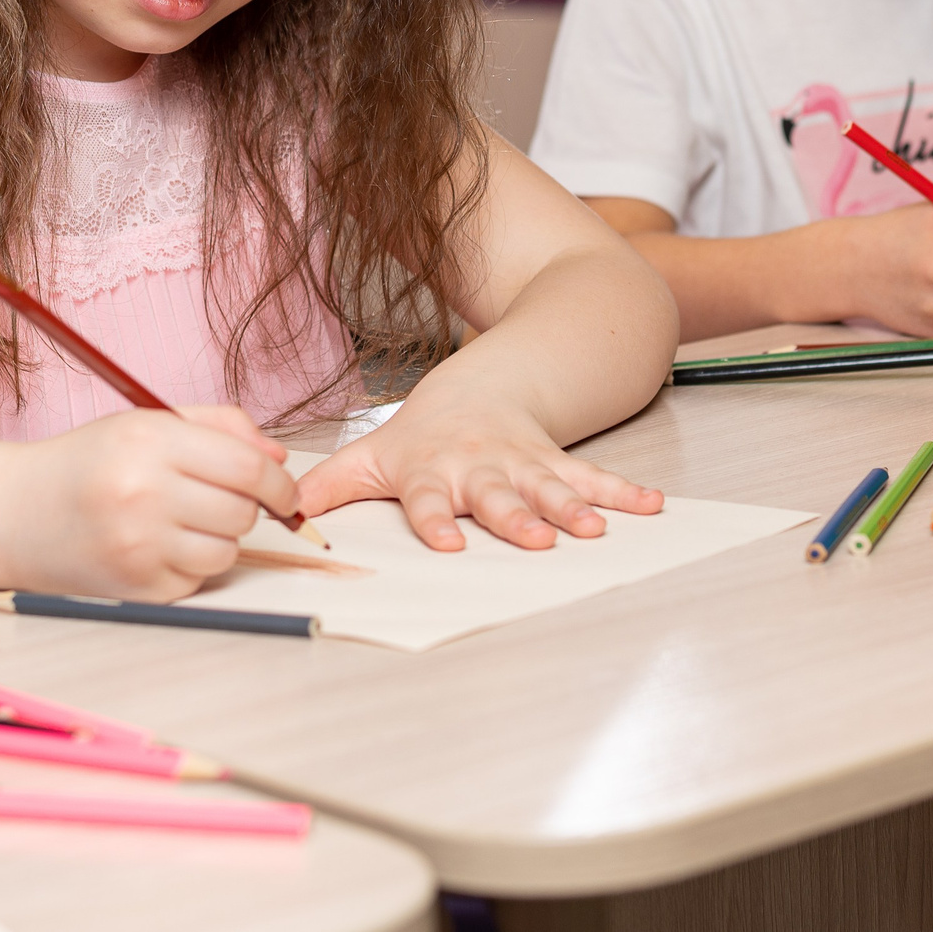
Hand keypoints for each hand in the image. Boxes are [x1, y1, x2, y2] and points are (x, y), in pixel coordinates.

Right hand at [15, 405, 302, 602]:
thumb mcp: (146, 423)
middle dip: (248, 508)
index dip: (279, 482)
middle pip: (242, 512)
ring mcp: (137, 547)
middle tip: (221, 499)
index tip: (283, 490)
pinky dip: (192, 564)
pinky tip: (159, 545)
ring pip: (227, 551)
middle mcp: (142, 495)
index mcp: (148, 443)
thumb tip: (278, 458)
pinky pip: (198, 579)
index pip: (247, 467)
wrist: (14, 514)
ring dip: (221, 538)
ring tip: (184, 521)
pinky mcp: (135, 587)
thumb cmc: (88, 463)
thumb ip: (221, 427)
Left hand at [295, 379, 663, 551]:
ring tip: (594, 530)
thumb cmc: (422, 435)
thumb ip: (330, 488)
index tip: (448, 543)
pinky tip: (651, 505)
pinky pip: (592, 476)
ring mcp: (521, 463)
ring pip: (549, 486)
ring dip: (574, 507)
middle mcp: (479, 468)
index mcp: (432, 471)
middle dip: (517, 517)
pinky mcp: (555, 461)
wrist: (479, 388)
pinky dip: (622, 491)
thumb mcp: (372, 455)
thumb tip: (281, 517)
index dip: (437, 520)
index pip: (429, 500)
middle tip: (538, 539)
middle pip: (498, 495)